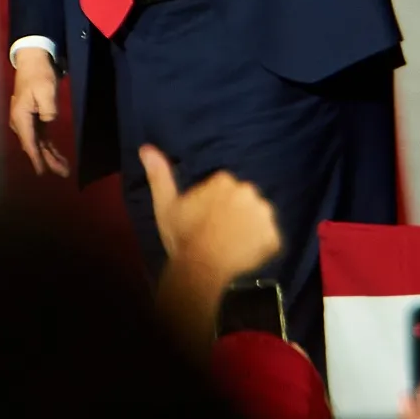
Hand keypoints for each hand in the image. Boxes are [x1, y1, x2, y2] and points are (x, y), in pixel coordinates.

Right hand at [9, 49, 68, 177]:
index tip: (42, 172)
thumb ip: (48, 109)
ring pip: (38, 144)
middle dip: (48, 161)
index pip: (29, 142)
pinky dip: (49, 147)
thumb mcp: (46, 90)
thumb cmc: (39, 75)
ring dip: (50, 156)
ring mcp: (27, 121)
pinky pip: (41, 137)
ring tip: (64, 169)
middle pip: (34, 146)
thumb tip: (48, 121)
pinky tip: (57, 156)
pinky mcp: (34, 119)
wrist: (33, 61)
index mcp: (21, 116)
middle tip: (64, 173)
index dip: (36, 159)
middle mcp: (21, 122)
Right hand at [141, 146, 281, 278]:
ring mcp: (264, 214)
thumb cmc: (182, 237)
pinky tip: (243, 256)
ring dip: (249, 230)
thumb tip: (146, 148)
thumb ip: (160, 175)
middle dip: (235, 214)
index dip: (214, 206)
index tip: (205, 220)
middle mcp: (248, 191)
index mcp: (224, 180)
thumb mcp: (166, 205)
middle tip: (218, 234)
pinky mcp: (274, 237)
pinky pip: (270, 240)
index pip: (224, 190)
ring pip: (258, 219)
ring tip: (231, 246)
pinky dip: (260, 247)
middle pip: (244, 201)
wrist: (200, 270)